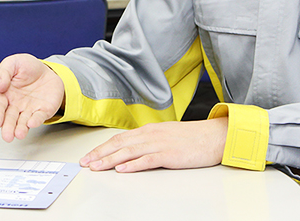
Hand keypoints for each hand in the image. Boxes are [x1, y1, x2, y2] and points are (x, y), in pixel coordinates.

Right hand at [0, 54, 65, 142]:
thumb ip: (3, 72)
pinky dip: (36, 121)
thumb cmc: (27, 67)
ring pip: (23, 122)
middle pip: (10, 118)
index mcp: (5, 94)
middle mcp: (16, 105)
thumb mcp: (13, 63)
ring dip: (21, 128)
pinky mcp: (43, 110)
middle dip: (8, 127)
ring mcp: (29, 109)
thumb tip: (0, 85)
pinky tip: (32, 123)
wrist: (47, 70)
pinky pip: (39, 117)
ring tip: (19, 134)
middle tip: (7, 136)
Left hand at [79, 117, 227, 172]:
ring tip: (97, 167)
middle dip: (99, 154)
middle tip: (85, 163)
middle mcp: (151, 135)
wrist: (214, 136)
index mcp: (148, 130)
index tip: (89, 156)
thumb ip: (148, 141)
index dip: (102, 147)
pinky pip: (148, 160)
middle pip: (119, 144)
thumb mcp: (165, 135)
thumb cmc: (192, 138)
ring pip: (129, 152)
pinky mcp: (169, 155)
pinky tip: (122, 169)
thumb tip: (132, 149)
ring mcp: (160, 144)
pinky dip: (133, 165)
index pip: (119, 138)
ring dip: (110, 160)